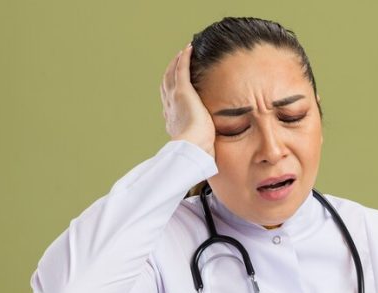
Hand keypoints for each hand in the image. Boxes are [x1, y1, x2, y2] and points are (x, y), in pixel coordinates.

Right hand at [160, 44, 215, 158]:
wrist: (193, 146)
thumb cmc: (198, 152)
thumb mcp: (200, 147)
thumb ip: (203, 146)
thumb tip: (211, 158)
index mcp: (173, 121)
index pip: (169, 103)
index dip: (170, 93)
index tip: (175, 88)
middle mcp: (170, 108)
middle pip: (166, 86)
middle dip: (170, 74)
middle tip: (176, 64)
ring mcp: (175, 98)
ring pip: (171, 75)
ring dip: (176, 63)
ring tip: (182, 53)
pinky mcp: (183, 91)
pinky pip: (182, 69)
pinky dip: (184, 58)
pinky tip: (189, 49)